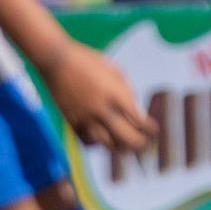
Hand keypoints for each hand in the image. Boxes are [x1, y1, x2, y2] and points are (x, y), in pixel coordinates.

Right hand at [39, 42, 156, 152]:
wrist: (56, 60)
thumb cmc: (88, 62)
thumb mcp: (116, 71)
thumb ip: (128, 91)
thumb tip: (136, 111)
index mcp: (117, 95)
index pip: (140, 121)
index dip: (150, 129)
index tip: (154, 131)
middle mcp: (103, 109)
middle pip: (127, 138)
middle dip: (140, 144)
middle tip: (145, 145)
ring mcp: (86, 117)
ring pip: (108, 144)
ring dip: (121, 148)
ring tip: (128, 148)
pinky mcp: (71, 121)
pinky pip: (88, 141)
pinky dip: (99, 144)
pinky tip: (104, 140)